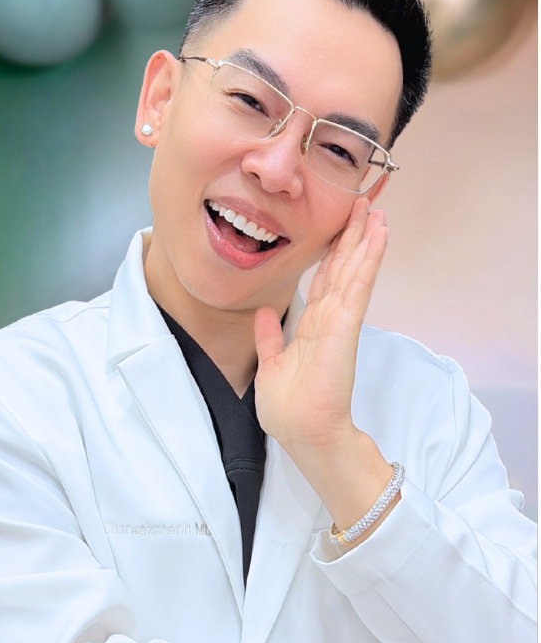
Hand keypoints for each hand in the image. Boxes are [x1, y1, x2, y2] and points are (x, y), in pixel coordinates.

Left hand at [254, 198, 394, 532]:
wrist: (304, 436)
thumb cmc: (289, 411)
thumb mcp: (270, 367)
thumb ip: (270, 339)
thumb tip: (265, 313)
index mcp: (311, 330)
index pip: (324, 284)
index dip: (332, 255)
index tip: (340, 230)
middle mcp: (328, 322)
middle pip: (342, 271)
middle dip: (352, 239)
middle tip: (364, 206)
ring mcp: (340, 323)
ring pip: (353, 272)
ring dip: (365, 241)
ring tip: (377, 212)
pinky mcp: (346, 329)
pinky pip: (358, 287)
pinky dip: (368, 261)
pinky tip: (378, 237)